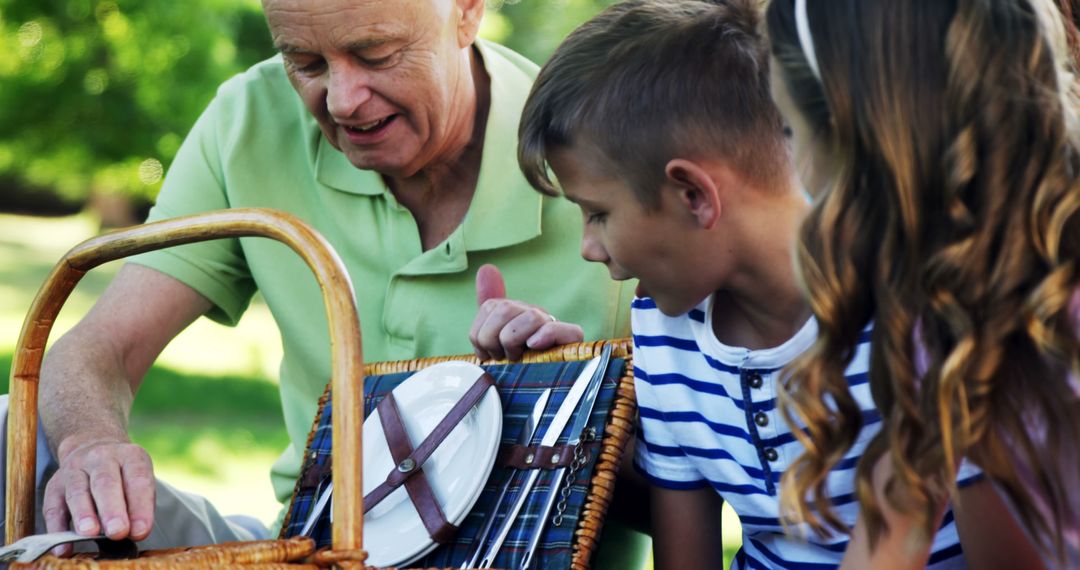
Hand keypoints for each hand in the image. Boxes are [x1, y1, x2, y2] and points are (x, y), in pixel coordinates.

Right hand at [43, 437, 154, 555]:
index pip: (137, 480)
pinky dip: (57, 529)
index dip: (140, 507)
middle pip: (105, 483)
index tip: (141, 531)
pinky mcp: (54, 485)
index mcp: (130, 456)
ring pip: (78, 492)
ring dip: (83, 515)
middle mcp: (101, 458)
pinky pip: (53, 508)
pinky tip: (64, 546)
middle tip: (118, 532)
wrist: (92, 446)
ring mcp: (75, 469)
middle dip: (112, 510)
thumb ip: (138, 504)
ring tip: (90, 533)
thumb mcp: (139, 478)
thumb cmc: (123, 472)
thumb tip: (133, 533)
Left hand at [469, 264, 583, 360]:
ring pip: (529, 317)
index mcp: (515, 312)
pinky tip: (534, 346)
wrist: (545, 387)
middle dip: (493, 339)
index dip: (480, 333)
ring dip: (514, 342)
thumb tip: (486, 268)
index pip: (489, 306)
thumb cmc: (518, 367)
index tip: (486, 353)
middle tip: (502, 357)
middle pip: (505, 309)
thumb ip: (489, 310)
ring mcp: (554, 324)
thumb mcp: (496, 342)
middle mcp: (534, 313)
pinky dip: (543, 336)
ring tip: (517, 357)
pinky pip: (556, 327)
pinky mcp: (571, 338)